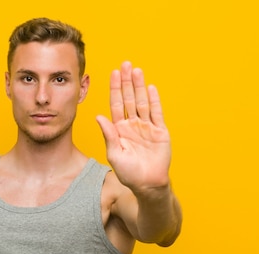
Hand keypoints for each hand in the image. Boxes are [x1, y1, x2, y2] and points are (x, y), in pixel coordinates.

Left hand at [96, 61, 170, 192]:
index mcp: (119, 129)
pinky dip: (154, 100)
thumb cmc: (129, 173)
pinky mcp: (160, 131)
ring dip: (139, 86)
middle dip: (127, 82)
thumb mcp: (114, 154)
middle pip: (129, 98)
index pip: (116, 104)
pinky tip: (151, 88)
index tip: (113, 73)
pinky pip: (157, 113)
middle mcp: (132, 125)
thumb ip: (108, 134)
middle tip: (126, 64)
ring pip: (142, 102)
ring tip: (137, 70)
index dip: (115, 89)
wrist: (148, 184)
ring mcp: (146, 127)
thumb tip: (98, 116)